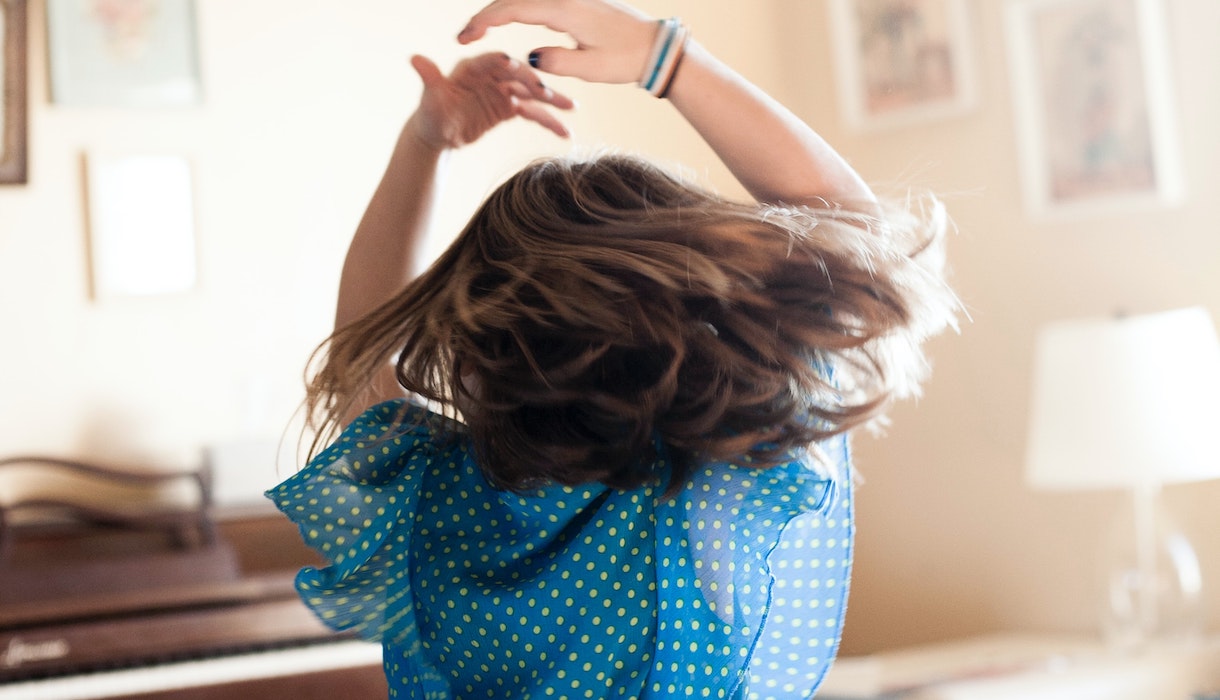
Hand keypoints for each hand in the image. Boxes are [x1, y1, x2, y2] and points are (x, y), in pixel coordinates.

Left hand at [407, 52, 574, 149]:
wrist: (438, 135)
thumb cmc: (431, 114)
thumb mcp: (431, 99)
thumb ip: (429, 78)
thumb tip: (415, 59)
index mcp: (473, 68)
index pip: (491, 62)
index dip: (502, 64)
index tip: (514, 65)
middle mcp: (492, 76)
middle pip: (517, 76)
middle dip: (534, 84)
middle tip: (547, 94)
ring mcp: (503, 91)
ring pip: (531, 94)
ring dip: (551, 101)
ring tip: (571, 108)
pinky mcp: (510, 108)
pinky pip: (532, 113)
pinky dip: (548, 121)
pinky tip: (565, 132)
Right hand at [458, 0, 657, 83]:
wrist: (656, 47)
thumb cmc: (628, 59)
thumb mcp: (591, 68)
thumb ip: (557, 62)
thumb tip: (530, 58)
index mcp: (565, 9)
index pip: (512, 10)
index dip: (484, 22)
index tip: (464, 37)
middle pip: (512, 0)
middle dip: (484, 16)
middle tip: (462, 37)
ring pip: (523, 0)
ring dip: (498, 12)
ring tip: (479, 31)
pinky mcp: (575, 2)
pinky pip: (536, 2)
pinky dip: (516, 11)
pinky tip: (507, 22)